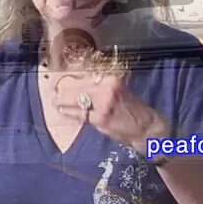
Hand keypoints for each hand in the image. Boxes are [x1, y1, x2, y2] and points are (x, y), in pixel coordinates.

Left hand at [51, 71, 169, 154]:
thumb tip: (82, 80)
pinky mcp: (100, 119)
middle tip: (55, 91)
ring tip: (56, 101)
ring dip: (63, 102)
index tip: (63, 75)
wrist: (147, 128)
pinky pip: (80, 115)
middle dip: (65, 90)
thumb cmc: (133, 108)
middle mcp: (107, 89)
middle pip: (79, 87)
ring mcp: (102, 104)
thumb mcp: (120, 89)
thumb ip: (102, 85)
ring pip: (77, 100)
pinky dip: (70, 113)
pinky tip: (63, 112)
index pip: (87, 75)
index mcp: (112, 79)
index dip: (74, 76)